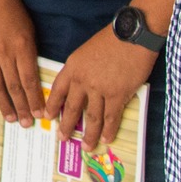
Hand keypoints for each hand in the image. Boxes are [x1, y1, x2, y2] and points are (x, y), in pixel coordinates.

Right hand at [0, 0, 42, 126]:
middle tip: (27, 123)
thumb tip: (33, 78)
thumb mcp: (30, 32)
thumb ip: (30, 55)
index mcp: (22, 48)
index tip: (41, 114)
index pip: (29, 81)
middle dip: (22, 108)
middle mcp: (5, 54)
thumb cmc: (14, 12)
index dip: (35, 100)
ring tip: (11, 118)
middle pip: (14, 88)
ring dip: (5, 105)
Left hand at [45, 26, 154, 149]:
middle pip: (72, 108)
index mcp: (73, 67)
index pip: (58, 90)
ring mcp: (100, 89)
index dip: (53, 105)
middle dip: (67, 125)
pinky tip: (106, 139)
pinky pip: (111, 117)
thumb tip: (82, 86)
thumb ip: (81, 69)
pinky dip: (109, 130)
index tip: (48, 117)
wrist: (132, 35)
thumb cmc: (112, 39)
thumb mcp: (87, 51)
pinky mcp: (118, 95)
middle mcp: (82, 80)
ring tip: (86, 146)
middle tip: (62, 137)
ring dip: (89, 134)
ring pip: (92, 117)